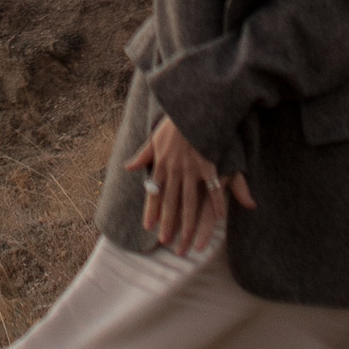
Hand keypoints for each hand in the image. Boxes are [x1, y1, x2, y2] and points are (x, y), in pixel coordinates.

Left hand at [127, 113, 255, 255]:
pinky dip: (216, 204)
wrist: (190, 107)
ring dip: (188, 223)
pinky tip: (219, 218)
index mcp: (161, 164)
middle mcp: (174, 170)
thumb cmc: (173, 122)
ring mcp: (191, 169)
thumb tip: (128, 167)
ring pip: (189, 202)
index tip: (148, 227)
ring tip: (188, 241)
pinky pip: (213, 189)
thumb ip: (143, 155)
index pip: (154, 193)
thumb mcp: (153, 138)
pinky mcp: (207, 165)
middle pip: (170, 202)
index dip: (151, 210)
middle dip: (168, 223)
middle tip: (166, 241)